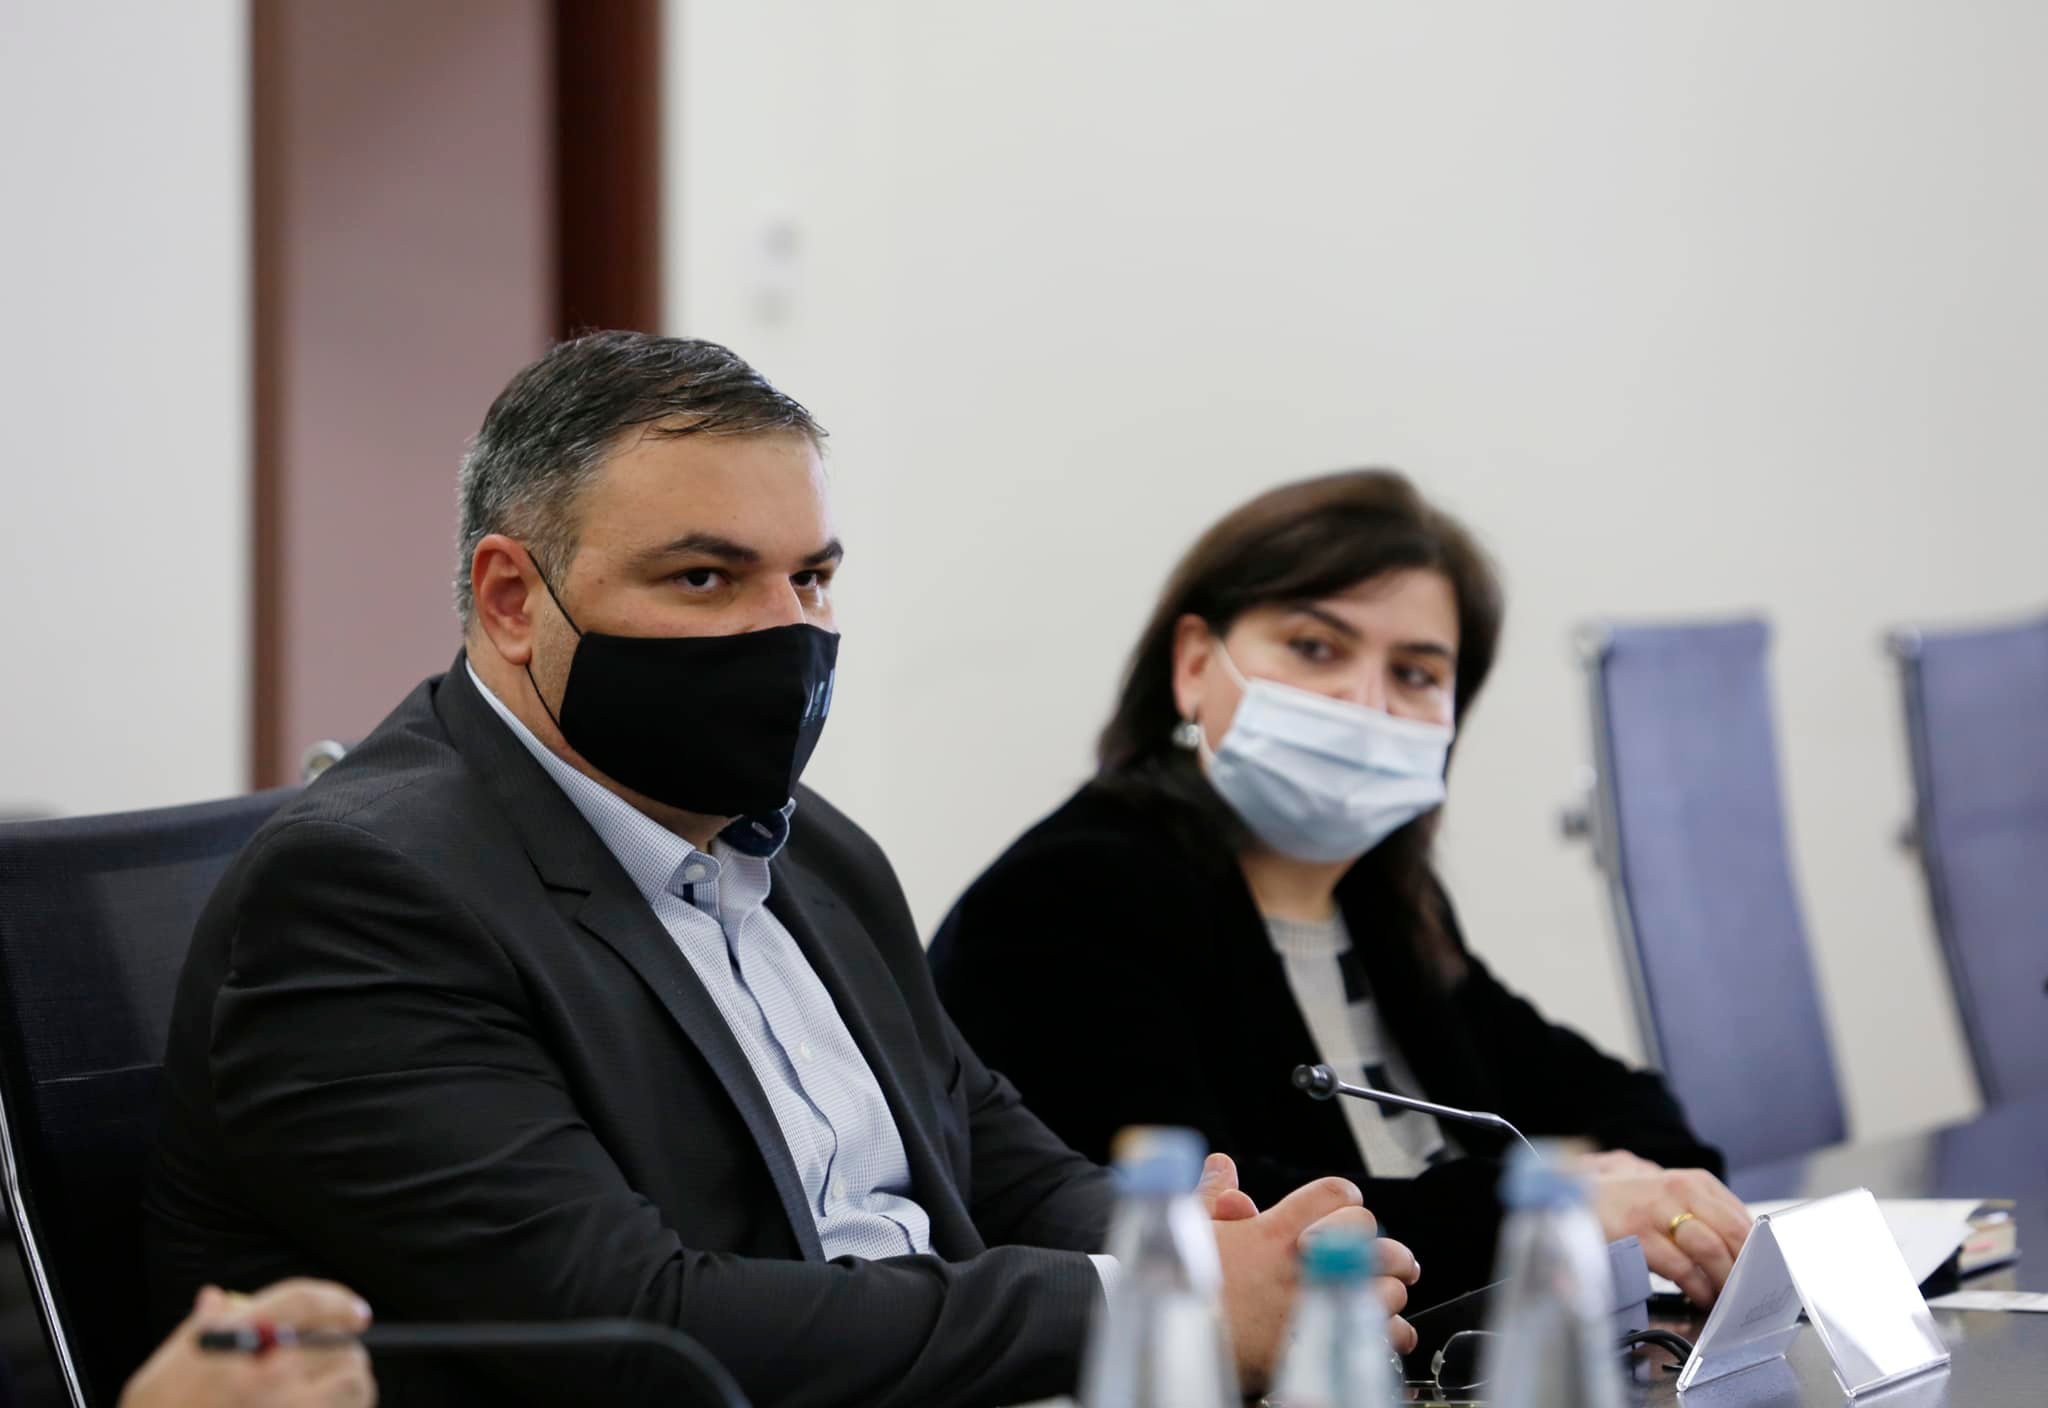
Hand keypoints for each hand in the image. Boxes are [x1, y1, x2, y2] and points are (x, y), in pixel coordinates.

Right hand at [120, 1280, 376, 1407]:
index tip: (355, 1312)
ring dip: (352, 1383)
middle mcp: (269, 1374)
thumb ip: (199, 1329)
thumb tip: (215, 1300)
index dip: (334, 1300)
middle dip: (343, 1349)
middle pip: (339, 1344)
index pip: (302, 1303)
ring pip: (352, 1382)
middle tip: (336, 1359)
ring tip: (338, 1391)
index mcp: (237, 1344)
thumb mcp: (163, 1370)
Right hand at [1198, 1158, 1418, 1392]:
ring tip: (1381, 1291)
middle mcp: (1303, 1265)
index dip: (1345, 1197)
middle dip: (1383, 1243)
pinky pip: (1383, 1335)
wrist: (1181, 1346)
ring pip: (1386, 1286)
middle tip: (1385, 1254)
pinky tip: (1380, 1326)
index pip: (1334, 1193)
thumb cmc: (1186, 1289)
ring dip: (1388, 1287)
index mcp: (1275, 1232)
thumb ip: (1213, 1194)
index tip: (1344, 1209)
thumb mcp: (1190, 1232)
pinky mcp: (1327, 1346)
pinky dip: (1391, 1331)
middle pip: (1371, 1236)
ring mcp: (1319, 1305)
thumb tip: (1222, 1165)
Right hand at [1584, 1160, 1750, 1306]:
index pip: (1742, 1218)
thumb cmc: (1628, 1202)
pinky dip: (1697, 1288)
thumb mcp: (1669, 1195)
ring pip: (1710, 1249)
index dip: (1759, 1251)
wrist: (1574, 1196)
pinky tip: (1699, 1296)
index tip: (1764, 1273)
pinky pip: (1681, 1267)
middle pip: (1733, 1233)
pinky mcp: (1637, 1234)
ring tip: (1725, 1298)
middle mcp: (1679, 1189)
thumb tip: (1745, 1248)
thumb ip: (1705, 1215)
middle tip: (1750, 1292)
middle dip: (1746, 1269)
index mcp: (1694, 1182)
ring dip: (1724, 1281)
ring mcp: (1657, 1210)